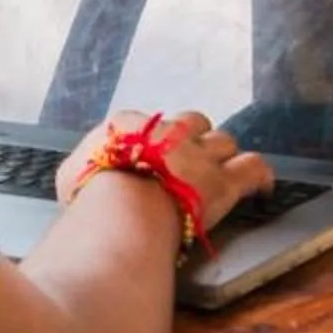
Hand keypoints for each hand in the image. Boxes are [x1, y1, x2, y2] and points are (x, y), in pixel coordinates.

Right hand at [60, 109, 272, 236]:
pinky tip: (262, 187)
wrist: (123, 209)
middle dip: (194, 138)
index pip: (147, 125)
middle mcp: (169, 132)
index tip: (150, 159)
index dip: (152, 143)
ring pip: (224, 141)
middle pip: (192, 123)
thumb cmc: (91, 196)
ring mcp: (200, 156)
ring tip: (223, 170)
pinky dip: (260, 177)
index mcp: (129, 126)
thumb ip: (81, 172)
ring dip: (224, 155)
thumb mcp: (70, 177)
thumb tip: (80, 182)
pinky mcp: (224, 182)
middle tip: (191, 160)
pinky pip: (253, 169)